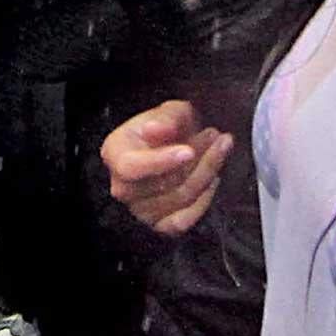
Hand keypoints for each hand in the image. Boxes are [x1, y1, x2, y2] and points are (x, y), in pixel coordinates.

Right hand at [101, 100, 232, 235]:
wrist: (172, 147)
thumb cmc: (166, 127)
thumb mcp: (169, 111)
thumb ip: (166, 118)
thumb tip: (156, 131)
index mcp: (115, 154)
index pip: (132, 167)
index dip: (160, 161)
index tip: (188, 151)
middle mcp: (122, 187)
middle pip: (163, 183)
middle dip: (197, 159)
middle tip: (217, 136)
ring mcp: (139, 209)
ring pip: (180, 199)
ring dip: (207, 173)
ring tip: (221, 149)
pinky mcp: (158, 224)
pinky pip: (183, 221)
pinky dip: (203, 201)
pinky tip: (214, 179)